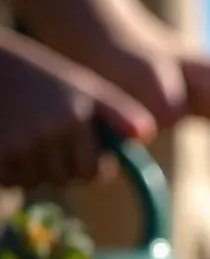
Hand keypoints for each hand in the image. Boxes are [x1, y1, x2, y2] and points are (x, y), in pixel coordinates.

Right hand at [0, 29, 154, 189]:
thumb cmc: (38, 75)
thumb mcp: (81, 85)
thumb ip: (117, 111)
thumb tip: (146, 135)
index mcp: (75, 118)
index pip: (93, 171)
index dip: (89, 166)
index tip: (81, 151)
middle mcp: (48, 133)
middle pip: (64, 180)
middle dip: (60, 168)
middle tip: (47, 141)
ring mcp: (17, 144)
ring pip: (34, 183)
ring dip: (31, 170)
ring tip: (22, 136)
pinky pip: (8, 181)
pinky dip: (7, 170)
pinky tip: (5, 142)